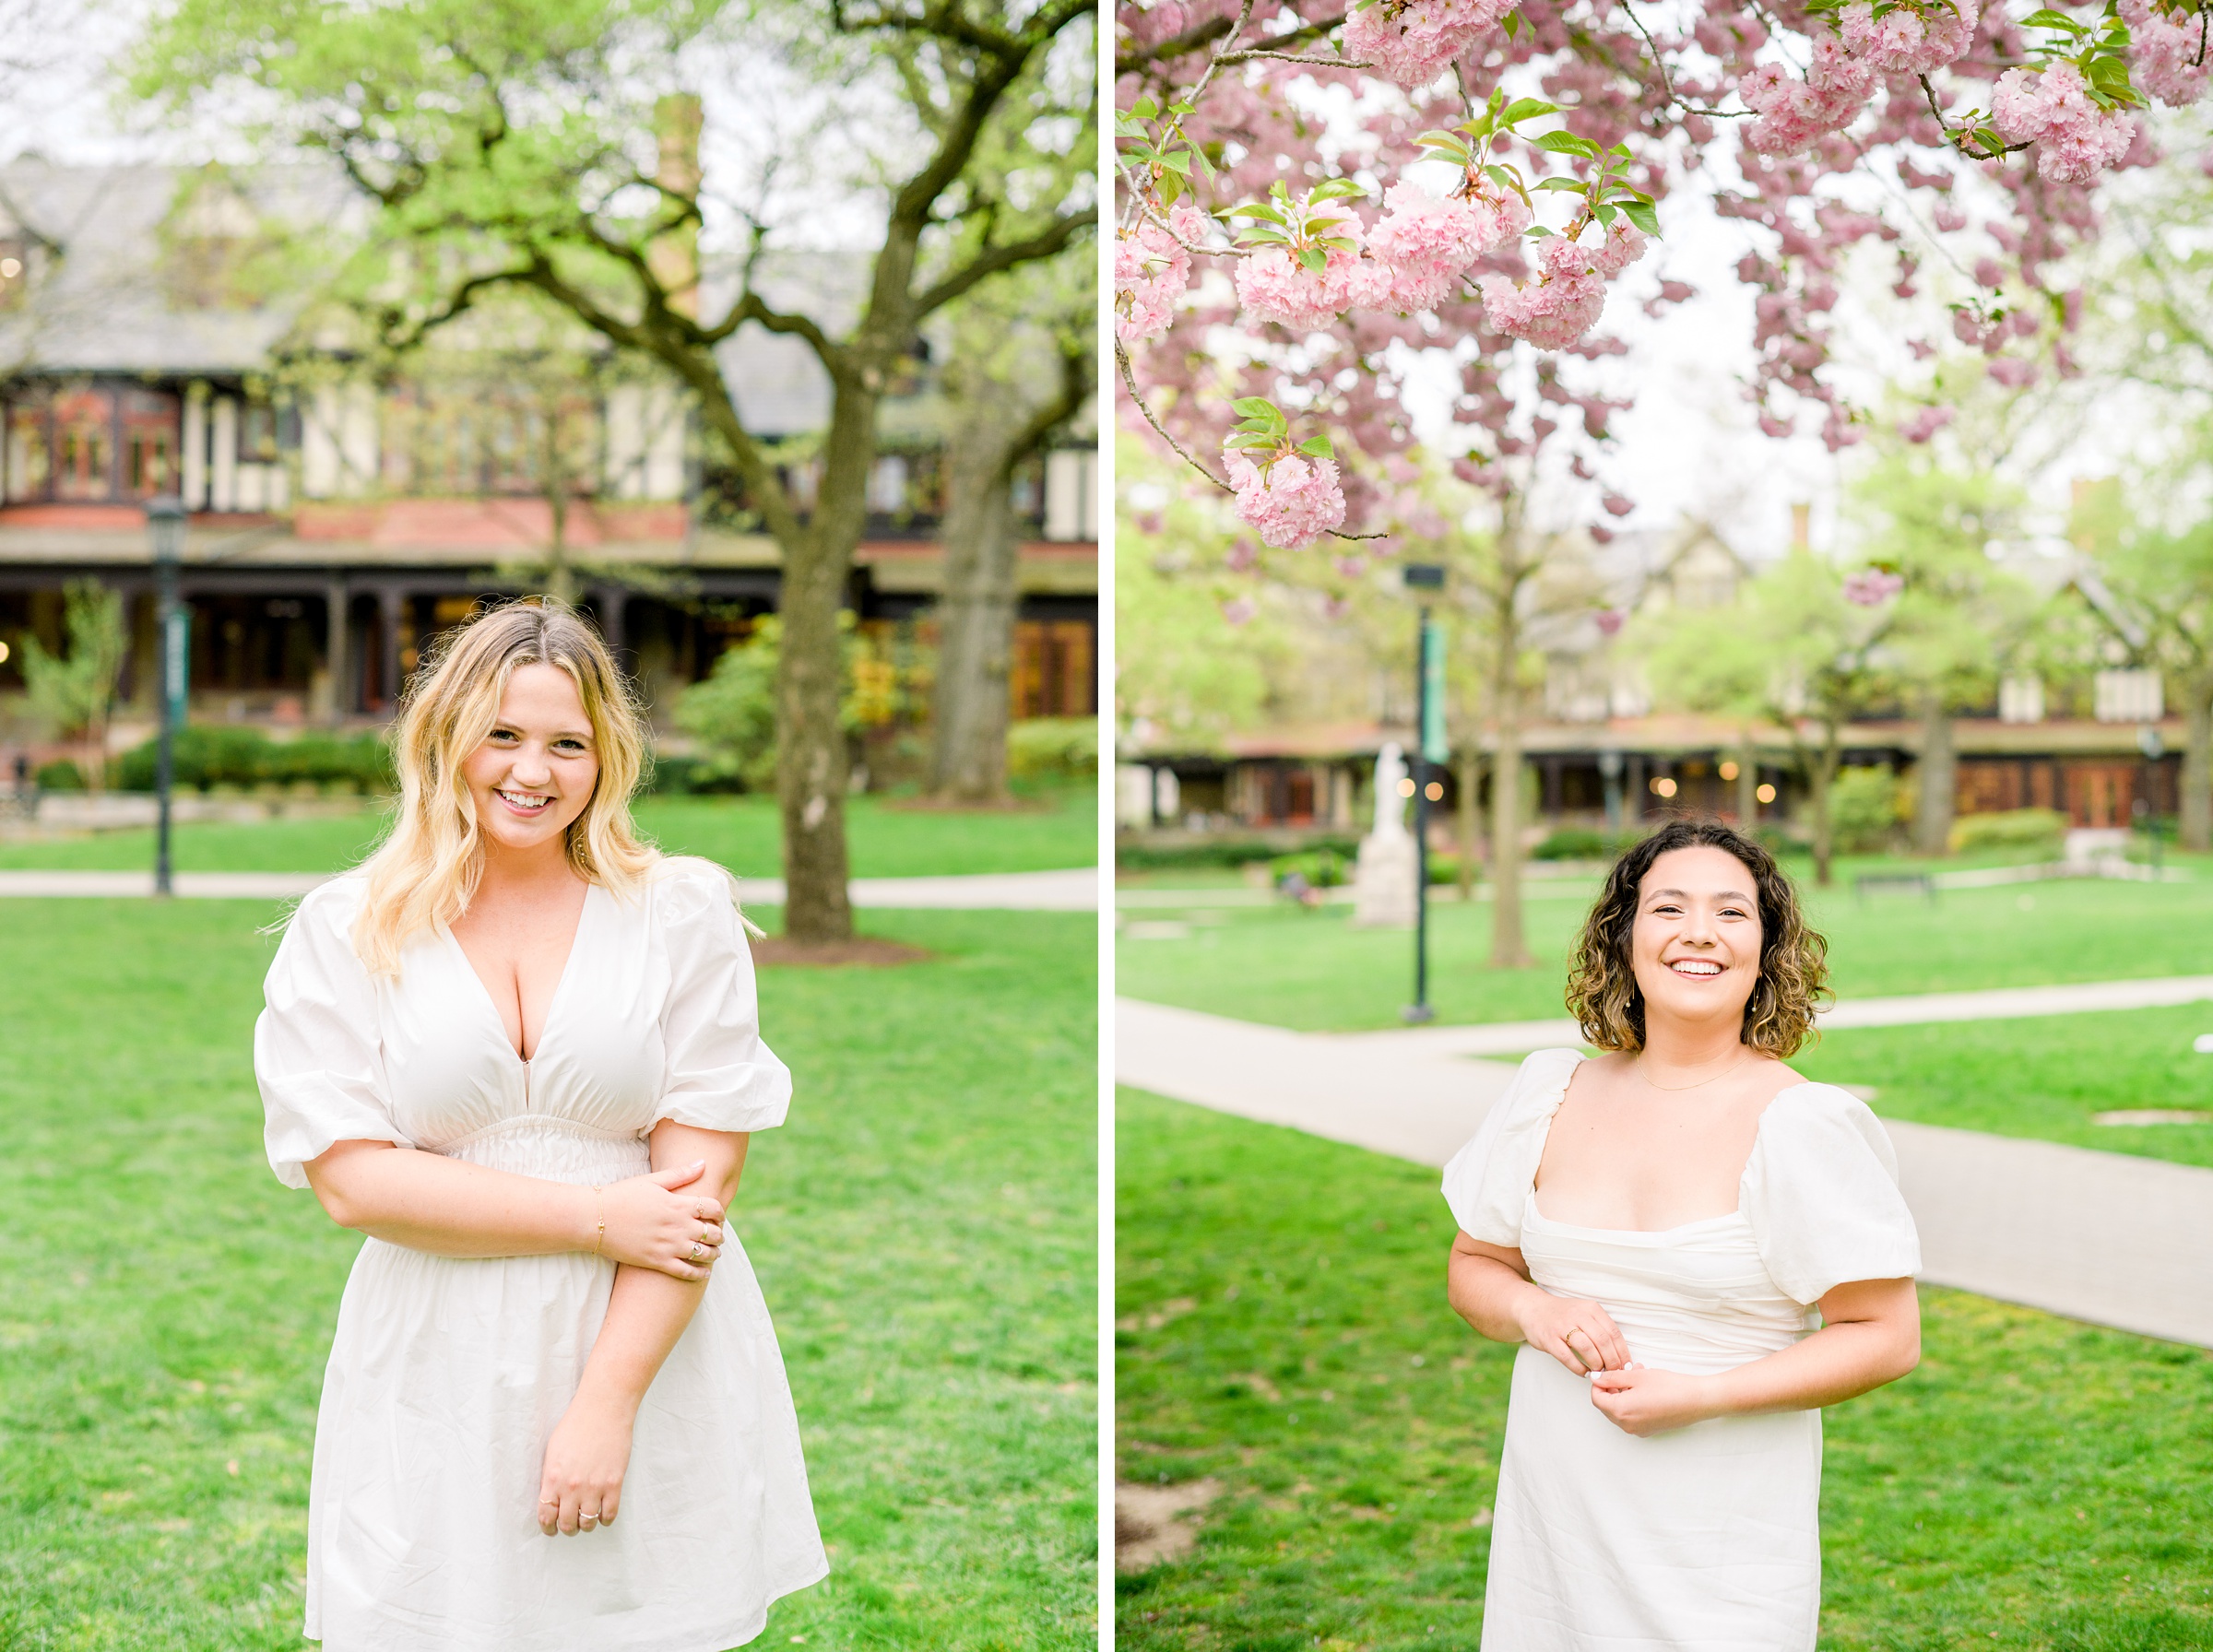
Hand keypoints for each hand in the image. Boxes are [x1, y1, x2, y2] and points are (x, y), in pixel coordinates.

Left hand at [537, 1394, 633, 1535]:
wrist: (604, 1409)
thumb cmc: (577, 1424)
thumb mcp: (553, 1450)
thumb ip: (551, 1476)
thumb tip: (552, 1496)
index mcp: (553, 1478)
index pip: (546, 1515)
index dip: (548, 1527)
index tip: (551, 1528)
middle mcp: (572, 1487)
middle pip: (567, 1523)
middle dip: (567, 1528)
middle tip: (570, 1525)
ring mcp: (594, 1486)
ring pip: (588, 1523)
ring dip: (586, 1525)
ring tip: (587, 1519)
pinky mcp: (614, 1483)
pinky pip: (609, 1514)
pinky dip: (605, 1519)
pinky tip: (603, 1514)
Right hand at [597, 1162, 725, 1281]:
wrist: (594, 1219)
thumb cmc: (622, 1195)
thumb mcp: (652, 1180)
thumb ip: (680, 1174)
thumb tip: (703, 1163)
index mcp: (678, 1204)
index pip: (713, 1208)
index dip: (720, 1212)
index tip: (719, 1216)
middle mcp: (678, 1225)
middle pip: (713, 1232)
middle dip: (719, 1234)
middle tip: (718, 1235)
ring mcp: (668, 1245)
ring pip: (704, 1253)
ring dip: (714, 1253)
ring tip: (714, 1253)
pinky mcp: (657, 1262)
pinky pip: (686, 1272)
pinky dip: (699, 1273)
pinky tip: (704, 1272)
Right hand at [1514, 1289, 1629, 1376]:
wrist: (1533, 1308)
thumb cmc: (1563, 1315)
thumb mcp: (1584, 1312)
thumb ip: (1601, 1328)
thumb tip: (1620, 1355)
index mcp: (1591, 1308)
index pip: (1613, 1332)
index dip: (1622, 1352)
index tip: (1626, 1365)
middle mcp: (1577, 1314)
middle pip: (1602, 1341)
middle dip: (1612, 1361)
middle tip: (1614, 1372)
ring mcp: (1562, 1326)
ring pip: (1587, 1348)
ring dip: (1596, 1364)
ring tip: (1599, 1372)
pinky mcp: (1549, 1339)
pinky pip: (1567, 1357)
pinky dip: (1579, 1368)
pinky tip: (1584, 1372)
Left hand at [1588, 1364, 1717, 1435]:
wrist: (1698, 1401)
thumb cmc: (1669, 1387)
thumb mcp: (1637, 1376)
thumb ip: (1612, 1377)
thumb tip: (1596, 1378)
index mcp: (1621, 1412)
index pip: (1597, 1399)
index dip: (1599, 1384)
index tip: (1606, 1372)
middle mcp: (1627, 1425)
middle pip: (1607, 1406)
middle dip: (1613, 1387)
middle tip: (1625, 1370)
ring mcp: (1639, 1430)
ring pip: (1620, 1410)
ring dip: (1624, 1392)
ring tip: (1639, 1373)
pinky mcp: (1649, 1430)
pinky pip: (1632, 1416)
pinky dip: (1633, 1401)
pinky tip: (1646, 1387)